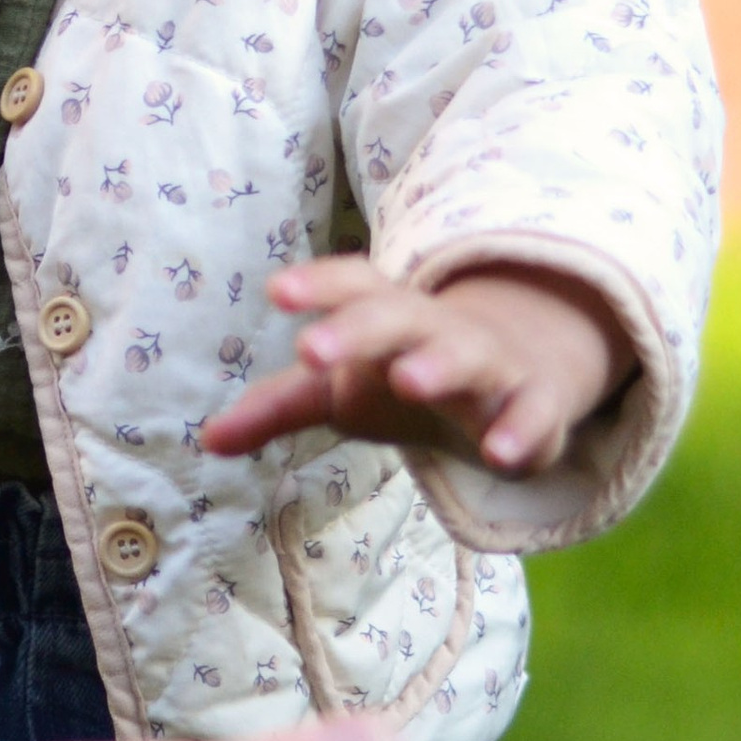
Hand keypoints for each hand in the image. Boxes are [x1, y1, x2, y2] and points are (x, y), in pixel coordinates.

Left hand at [200, 257, 634, 475]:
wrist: (519, 372)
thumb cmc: (407, 373)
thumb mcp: (342, 389)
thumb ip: (279, 409)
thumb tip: (208, 441)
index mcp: (387, 313)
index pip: (352, 286)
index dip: (318, 286)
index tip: (277, 291)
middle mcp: (437, 328)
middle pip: (398, 315)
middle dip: (358, 328)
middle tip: (313, 349)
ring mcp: (489, 364)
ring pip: (467, 355)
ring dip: (437, 364)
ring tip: (407, 378)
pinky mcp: (532, 405)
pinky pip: (531, 414)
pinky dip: (519, 430)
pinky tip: (498, 453)